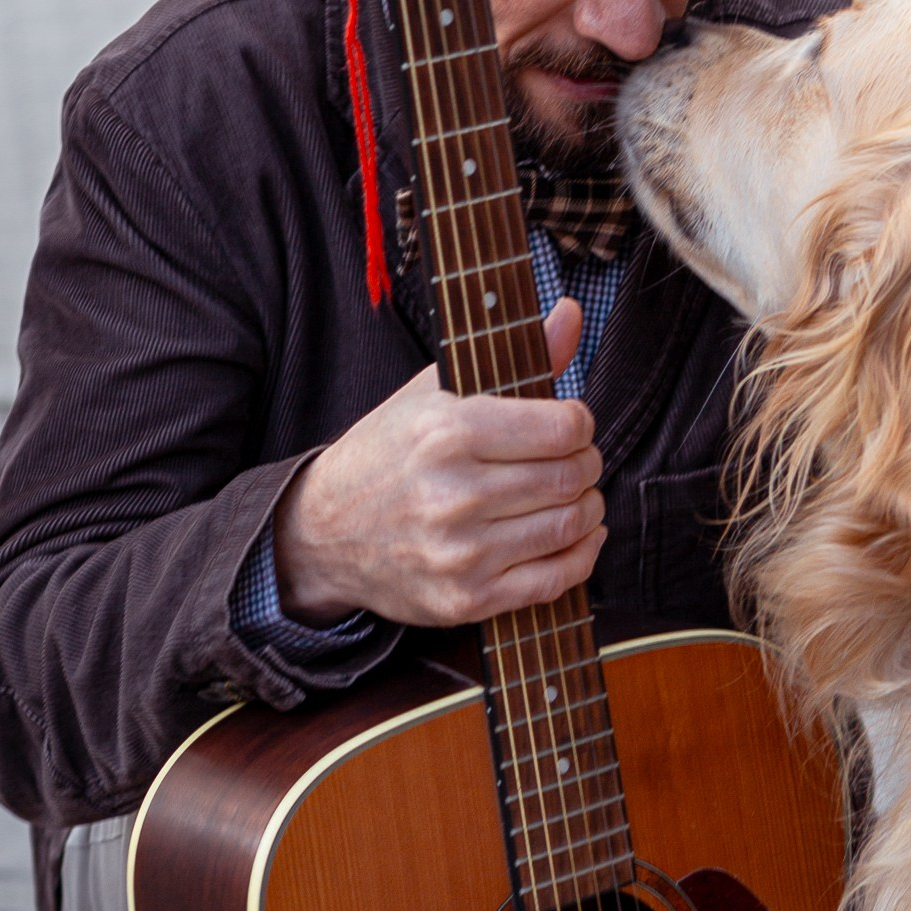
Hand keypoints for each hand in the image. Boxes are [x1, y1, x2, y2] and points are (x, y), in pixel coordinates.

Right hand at [273, 301, 605, 623]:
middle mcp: (454, 495)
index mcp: (447, 434)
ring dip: (587, 508)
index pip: (563, 429)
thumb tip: (572, 312)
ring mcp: (461, 553)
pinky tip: (577, 537)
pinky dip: (581, 556)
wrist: (323, 534)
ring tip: (573, 496)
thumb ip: (515, 359)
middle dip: (586, 465)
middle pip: (571, 477)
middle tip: (574, 461)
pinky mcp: (467, 598)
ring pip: (570, 526)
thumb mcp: (435, 395)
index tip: (570, 426)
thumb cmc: (385, 456)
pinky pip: (557, 580)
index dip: (580, 424)